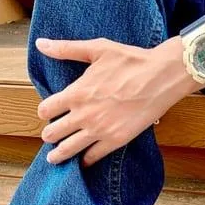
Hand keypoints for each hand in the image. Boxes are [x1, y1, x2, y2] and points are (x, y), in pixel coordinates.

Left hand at [36, 36, 197, 166]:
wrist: (162, 76)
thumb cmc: (132, 61)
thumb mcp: (98, 49)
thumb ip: (67, 49)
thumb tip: (41, 44)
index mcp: (76, 93)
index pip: (45, 110)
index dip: (44, 111)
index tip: (47, 113)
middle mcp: (84, 114)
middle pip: (52, 133)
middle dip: (49, 134)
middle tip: (51, 136)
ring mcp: (100, 130)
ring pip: (67, 150)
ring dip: (58, 154)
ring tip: (54, 158)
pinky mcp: (116, 140)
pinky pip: (92, 157)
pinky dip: (85, 160)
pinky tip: (83, 159)